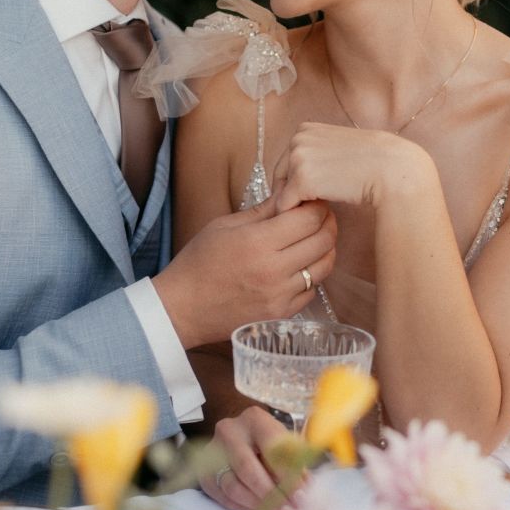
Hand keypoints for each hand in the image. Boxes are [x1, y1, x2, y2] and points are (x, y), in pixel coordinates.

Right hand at [154, 196, 337, 349]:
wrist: (183, 308)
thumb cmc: (199, 262)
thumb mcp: (225, 226)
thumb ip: (263, 211)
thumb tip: (291, 195)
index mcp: (258, 242)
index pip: (309, 218)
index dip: (317, 206)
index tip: (312, 201)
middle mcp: (274, 270)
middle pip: (324, 240)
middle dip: (327, 223)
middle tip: (319, 217)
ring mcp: (280, 295)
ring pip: (325, 266)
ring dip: (325, 249)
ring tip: (313, 240)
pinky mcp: (282, 313)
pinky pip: (313, 290)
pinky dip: (312, 275)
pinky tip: (299, 267)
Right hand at [199, 406, 293, 509]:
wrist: (242, 437)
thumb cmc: (270, 441)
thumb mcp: (286, 444)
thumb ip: (295, 466)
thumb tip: (304, 492)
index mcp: (255, 419)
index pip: (271, 448)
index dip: (286, 475)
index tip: (300, 497)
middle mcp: (230, 431)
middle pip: (248, 469)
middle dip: (270, 495)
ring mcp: (213, 452)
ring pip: (233, 486)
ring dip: (257, 505)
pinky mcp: (205, 472)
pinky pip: (222, 497)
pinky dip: (243, 508)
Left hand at [274, 122, 437, 211]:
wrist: (392, 169)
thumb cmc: (372, 162)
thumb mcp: (338, 147)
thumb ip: (317, 154)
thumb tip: (297, 176)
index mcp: (305, 128)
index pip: (286, 161)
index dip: (298, 181)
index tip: (317, 192)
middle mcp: (297, 138)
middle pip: (280, 177)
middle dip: (293, 194)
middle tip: (316, 206)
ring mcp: (298, 158)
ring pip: (281, 193)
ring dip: (297, 206)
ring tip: (320, 210)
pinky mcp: (301, 180)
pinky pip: (285, 206)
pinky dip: (297, 216)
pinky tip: (318, 216)